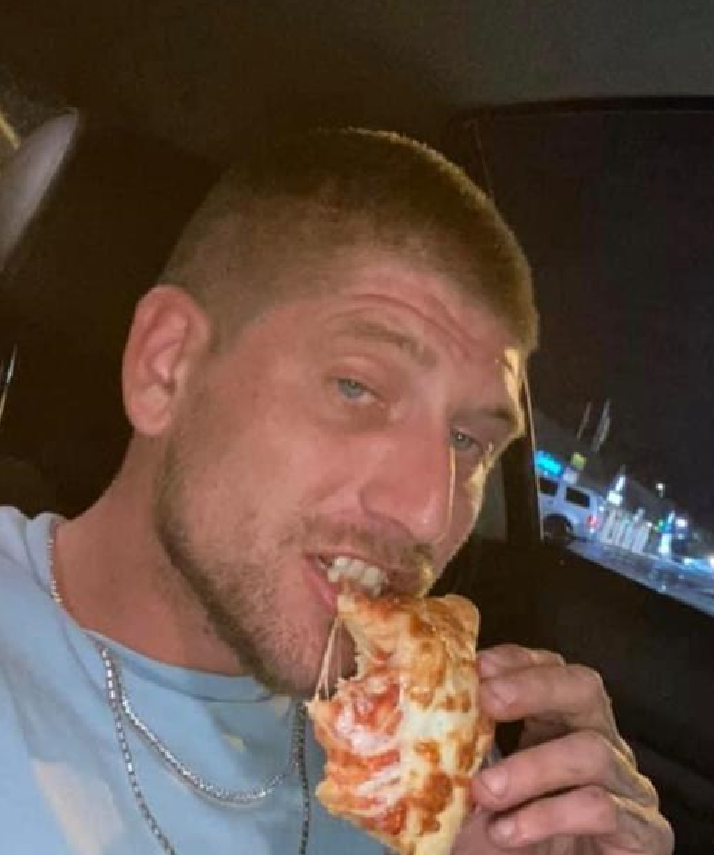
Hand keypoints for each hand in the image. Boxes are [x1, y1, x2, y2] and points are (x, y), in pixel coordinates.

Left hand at [454, 645, 673, 854]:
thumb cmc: (517, 836)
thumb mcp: (488, 788)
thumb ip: (467, 754)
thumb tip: (418, 719)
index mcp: (564, 721)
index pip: (551, 667)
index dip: (517, 661)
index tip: (477, 666)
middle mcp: (602, 740)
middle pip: (584, 687)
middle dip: (534, 687)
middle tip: (488, 700)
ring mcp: (627, 784)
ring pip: (590, 751)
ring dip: (531, 768)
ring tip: (485, 792)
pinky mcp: (643, 831)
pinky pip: (599, 808)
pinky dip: (548, 817)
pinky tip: (509, 832)